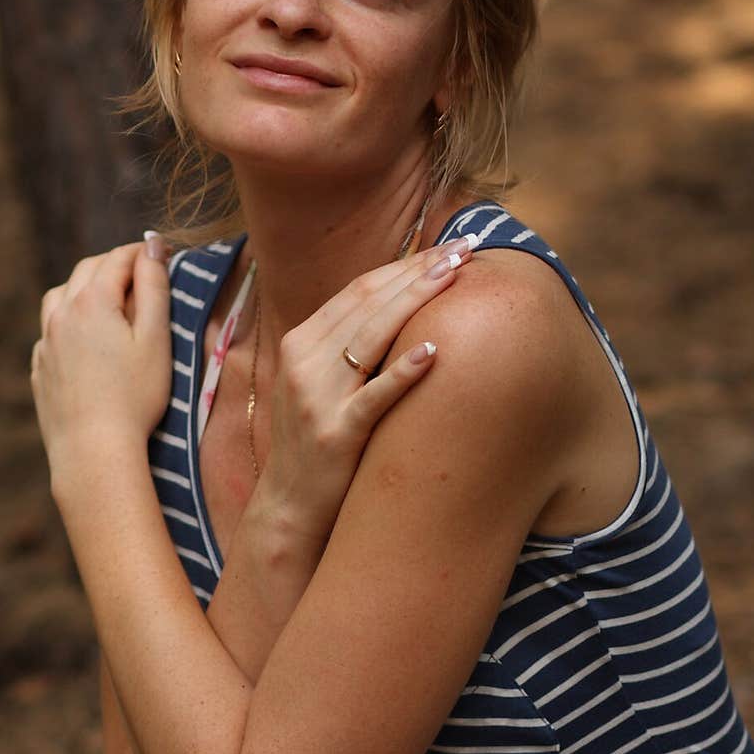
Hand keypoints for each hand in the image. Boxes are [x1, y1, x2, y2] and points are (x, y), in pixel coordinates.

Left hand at [31, 238, 171, 484]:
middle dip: (114, 264)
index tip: (165, 256)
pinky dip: (70, 321)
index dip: (144, 252)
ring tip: (109, 300)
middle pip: (87, 270)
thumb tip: (153, 245)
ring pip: (61, 296)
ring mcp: (46, 342)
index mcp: (91, 300)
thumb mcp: (156, 338)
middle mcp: (60, 314)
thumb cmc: (135, 396)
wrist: (94, 451)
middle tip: (143, 272)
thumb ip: (155, 286)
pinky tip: (86, 339)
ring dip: (85, 288)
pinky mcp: (41, 369)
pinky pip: (51, 331)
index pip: (118, 258)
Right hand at [259, 237, 475, 545]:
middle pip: (367, 301)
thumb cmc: (318, 441)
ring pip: (371, 336)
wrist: (288, 506)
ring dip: (417, 300)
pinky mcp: (335, 434)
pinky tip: (434, 349)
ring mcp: (317, 397)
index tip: (447, 247)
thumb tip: (401, 305)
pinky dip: (404, 370)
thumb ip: (348, 346)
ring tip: (457, 276)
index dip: (405, 265)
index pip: (358, 289)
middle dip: (419, 270)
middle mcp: (304, 360)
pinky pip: (374, 396)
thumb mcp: (321, 383)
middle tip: (465, 248)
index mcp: (301, 342)